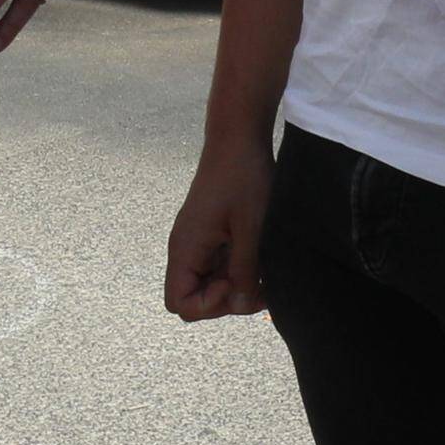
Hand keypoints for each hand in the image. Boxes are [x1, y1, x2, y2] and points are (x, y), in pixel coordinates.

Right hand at [165, 136, 270, 320]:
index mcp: (185, 249)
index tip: (236, 285)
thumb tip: (241, 304)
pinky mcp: (209, 233)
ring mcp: (197, 241)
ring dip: (236, 284)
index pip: (180, 303)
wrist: (237, 138)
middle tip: (258, 284)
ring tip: (264, 272)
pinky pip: (217, 265)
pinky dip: (237, 269)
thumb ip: (244, 271)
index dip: (209, 306)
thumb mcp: (250, 229)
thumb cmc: (243, 178)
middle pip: (194, 297)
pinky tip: (259, 258)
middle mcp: (185, 249)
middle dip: (227, 298)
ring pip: (209, 282)